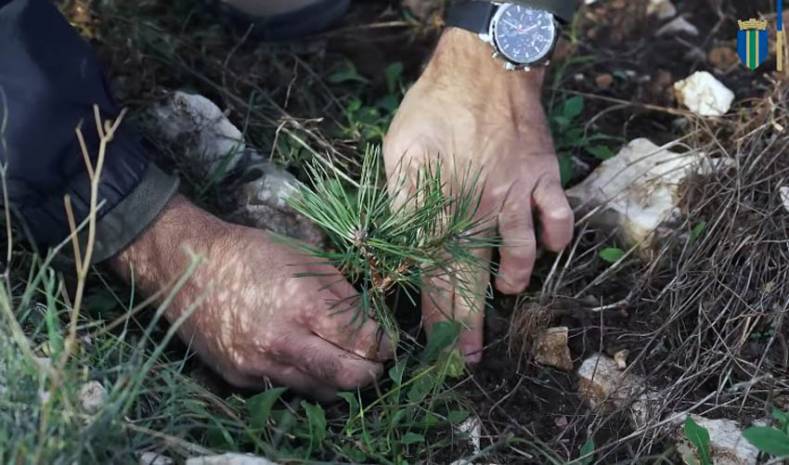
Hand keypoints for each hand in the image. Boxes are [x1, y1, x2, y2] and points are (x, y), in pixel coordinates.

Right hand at [111, 195, 390, 399]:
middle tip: (377, 362)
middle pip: (346, 378)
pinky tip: (304, 357)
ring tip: (346, 362)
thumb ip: (345, 296)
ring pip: (319, 391)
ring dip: (340, 382)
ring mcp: (258, 365)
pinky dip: (304, 378)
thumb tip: (373, 325)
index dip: (383, 345)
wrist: (188, 267)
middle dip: (371, 373)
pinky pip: (286, 387)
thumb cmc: (252, 254)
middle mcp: (281, 342)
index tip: (388, 343)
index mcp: (303, 305)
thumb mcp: (308, 260)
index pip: (362, 342)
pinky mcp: (240, 378)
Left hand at [383, 28, 573, 362]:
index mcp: (439, 202)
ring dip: (513, 281)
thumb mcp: (399, 148)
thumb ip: (400, 198)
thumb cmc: (435, 106)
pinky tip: (547, 248)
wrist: (485, 65)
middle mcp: (478, 207)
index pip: (432, 272)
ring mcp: (516, 194)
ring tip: (506, 292)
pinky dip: (555, 240)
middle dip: (468, 323)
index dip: (432, 313)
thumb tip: (393, 243)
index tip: (434, 344)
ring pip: (519, 255)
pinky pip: (558, 220)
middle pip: (471, 278)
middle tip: (469, 357)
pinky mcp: (543, 178)